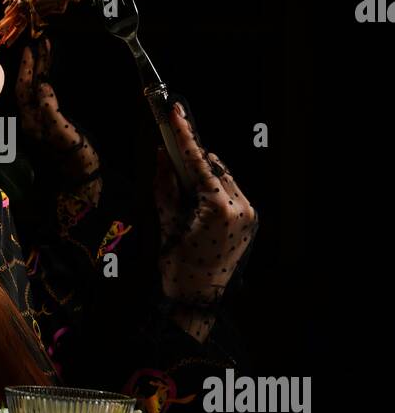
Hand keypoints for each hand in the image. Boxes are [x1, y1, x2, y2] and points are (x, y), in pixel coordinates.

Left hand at [15, 37, 100, 199]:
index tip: (33, 47)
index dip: (28, 67)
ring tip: (43, 53)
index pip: (25, 87)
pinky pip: (41, 97)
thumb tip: (41, 84)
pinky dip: (43, 82)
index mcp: (31, 120)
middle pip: (27, 86)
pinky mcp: (48, 124)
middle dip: (33, 64)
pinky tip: (47, 76)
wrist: (80, 178)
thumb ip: (50, 107)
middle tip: (39, 43)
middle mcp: (30, 120)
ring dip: (37, 71)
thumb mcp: (63, 131)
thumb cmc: (75, 156)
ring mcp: (38, 122)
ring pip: (33, 91)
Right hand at [154, 101, 258, 308]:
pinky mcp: (251, 221)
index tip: (174, 113)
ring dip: (204, 177)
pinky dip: (213, 191)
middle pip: (214, 167)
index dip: (184, 136)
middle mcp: (242, 207)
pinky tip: (197, 203)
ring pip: (223, 179)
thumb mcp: (166, 222)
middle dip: (192, 161)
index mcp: (220, 208)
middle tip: (171, 158)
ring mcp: (250, 215)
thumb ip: (164, 185)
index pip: (199, 163)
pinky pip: (231, 194)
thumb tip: (162, 155)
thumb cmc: (178, 265)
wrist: (198, 298)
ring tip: (184, 192)